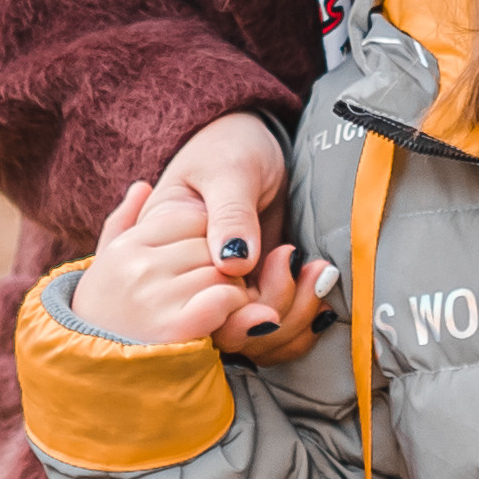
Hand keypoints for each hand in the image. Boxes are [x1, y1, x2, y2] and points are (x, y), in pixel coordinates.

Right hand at [74, 183, 287, 346]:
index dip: (207, 239)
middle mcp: (136, 266)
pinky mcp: (175, 328)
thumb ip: (124, 222)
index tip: (202, 262)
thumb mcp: (107, 263)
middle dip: (222, 264)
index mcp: (125, 245)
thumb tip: (142, 187)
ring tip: (218, 303)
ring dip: (232, 288)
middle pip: (210, 245)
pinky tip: (224, 315)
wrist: (88, 378)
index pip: (191, 218)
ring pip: (222, 271)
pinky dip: (234, 305)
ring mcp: (154, 296)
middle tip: (215, 286)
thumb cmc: (105, 318)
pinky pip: (224, 297)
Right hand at [145, 111, 336, 365]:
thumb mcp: (228, 170)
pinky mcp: (251, 290)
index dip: (238, 296)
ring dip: (293, 314)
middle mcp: (187, 278)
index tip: (279, 257)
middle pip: (224, 327)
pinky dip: (300, 315)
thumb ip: (230, 214)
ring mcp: (221, 287)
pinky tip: (317, 278)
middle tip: (294, 257)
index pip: (194, 300)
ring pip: (250, 336)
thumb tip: (233, 265)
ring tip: (315, 269)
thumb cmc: (229, 145)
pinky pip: (269, 328)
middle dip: (273, 306)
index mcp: (161, 250)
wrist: (253, 141)